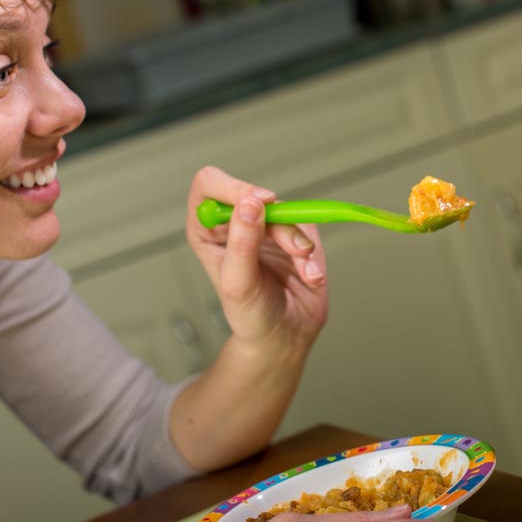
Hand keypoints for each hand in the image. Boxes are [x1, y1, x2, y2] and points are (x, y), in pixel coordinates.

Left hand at [186, 166, 327, 356]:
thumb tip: (250, 204)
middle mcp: (235, 223)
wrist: (286, 336)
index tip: (257, 203)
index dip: (233, 188)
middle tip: (295, 248)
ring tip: (305, 272)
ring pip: (287, 211)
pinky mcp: (295, 233)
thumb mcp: (239, 284)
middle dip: (279, 223)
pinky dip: (313, 254)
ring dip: (300, 242)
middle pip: (254, 194)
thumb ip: (242, 243)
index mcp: (208, 230)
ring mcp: (267, 226)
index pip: (210, 185)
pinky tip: (310, 277)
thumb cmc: (251, 315)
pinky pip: (308, 227)